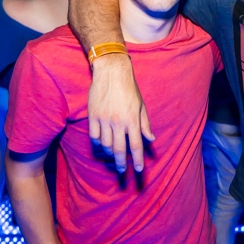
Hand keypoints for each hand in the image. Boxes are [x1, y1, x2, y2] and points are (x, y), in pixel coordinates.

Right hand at [89, 54, 154, 171]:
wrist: (111, 72)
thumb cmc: (129, 88)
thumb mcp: (141, 105)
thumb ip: (145, 124)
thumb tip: (151, 139)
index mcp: (132, 120)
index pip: (136, 145)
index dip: (137, 159)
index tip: (138, 170)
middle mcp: (118, 122)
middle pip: (119, 149)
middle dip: (121, 163)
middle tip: (123, 171)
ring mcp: (104, 119)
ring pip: (106, 145)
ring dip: (110, 153)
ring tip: (114, 155)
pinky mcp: (93, 116)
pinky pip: (94, 136)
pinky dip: (99, 143)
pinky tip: (103, 144)